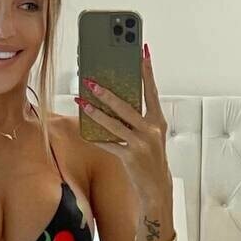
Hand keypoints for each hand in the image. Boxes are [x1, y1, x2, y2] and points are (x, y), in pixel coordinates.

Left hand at [76, 47, 170, 200]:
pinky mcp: (130, 158)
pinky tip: (84, 131)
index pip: (151, 91)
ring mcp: (141, 144)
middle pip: (127, 106)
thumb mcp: (150, 136)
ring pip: (115, 124)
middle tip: (92, 81)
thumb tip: (115, 102)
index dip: (147, 71)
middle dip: (108, 93)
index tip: (142, 51)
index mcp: (158, 121)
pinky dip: (96, 137)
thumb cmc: (150, 158)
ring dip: (96, 112)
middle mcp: (151, 130)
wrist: (157, 188)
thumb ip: (137, 119)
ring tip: (82, 102)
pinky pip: (109, 144)